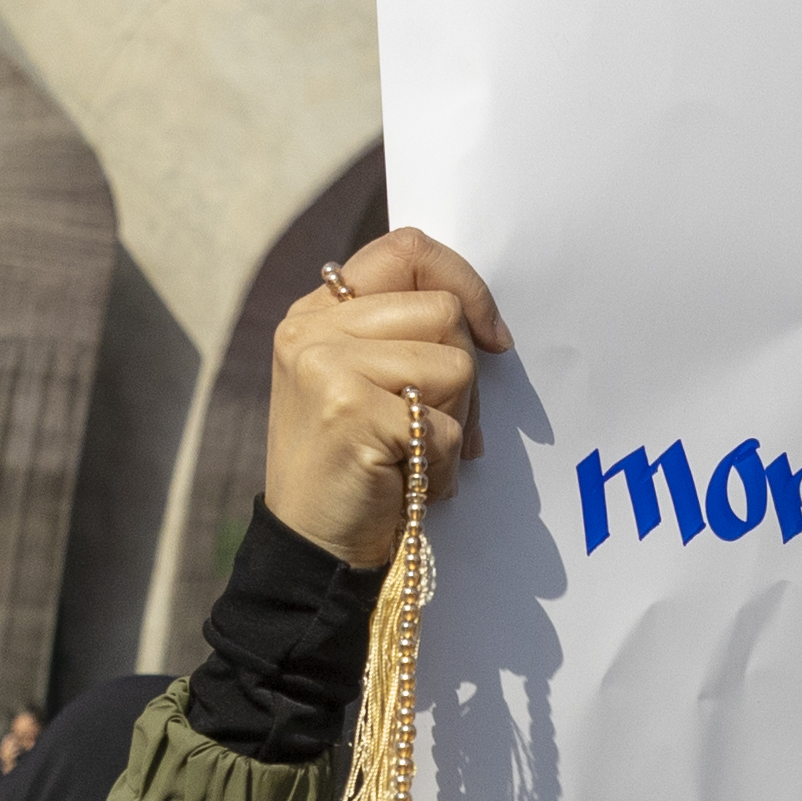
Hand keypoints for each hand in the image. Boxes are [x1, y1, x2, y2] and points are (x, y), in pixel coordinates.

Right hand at [266, 229, 510, 567]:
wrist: (310, 551)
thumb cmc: (353, 471)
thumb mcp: (361, 386)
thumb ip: (399, 337)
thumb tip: (484, 322)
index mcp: (316, 314)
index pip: (405, 249)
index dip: (463, 283)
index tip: (491, 337)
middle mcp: (312, 331)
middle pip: (444, 311)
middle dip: (466, 377)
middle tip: (446, 428)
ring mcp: (326, 369)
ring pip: (454, 366)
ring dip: (458, 424)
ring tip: (420, 459)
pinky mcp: (349, 414)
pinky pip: (444, 427)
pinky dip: (443, 469)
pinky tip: (412, 486)